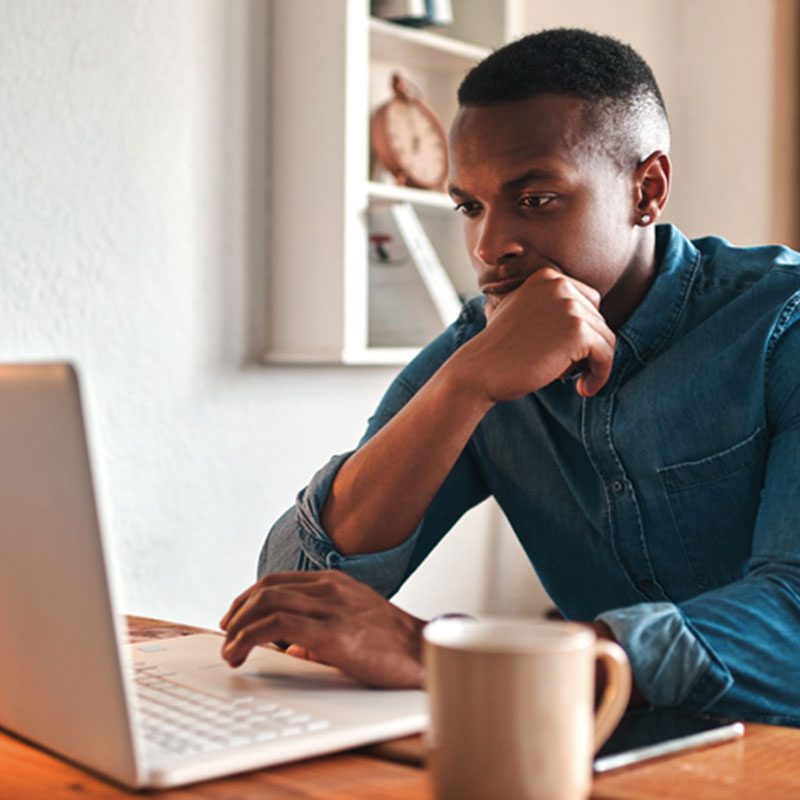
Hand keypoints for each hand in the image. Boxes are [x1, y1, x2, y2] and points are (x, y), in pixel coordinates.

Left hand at [219, 570, 425, 688]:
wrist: (424, 653)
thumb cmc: (393, 644)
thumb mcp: (354, 625)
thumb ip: (321, 630)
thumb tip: (293, 649)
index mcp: (336, 583)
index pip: (280, 580)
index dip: (250, 597)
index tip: (235, 616)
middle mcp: (330, 588)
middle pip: (267, 587)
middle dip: (238, 609)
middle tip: (226, 632)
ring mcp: (331, 607)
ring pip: (267, 602)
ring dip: (238, 625)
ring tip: (228, 648)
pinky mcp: (331, 632)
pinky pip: (276, 626)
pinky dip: (249, 637)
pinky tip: (239, 652)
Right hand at [453, 267, 615, 401]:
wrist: (480, 370)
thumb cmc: (498, 350)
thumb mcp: (520, 313)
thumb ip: (548, 307)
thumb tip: (585, 319)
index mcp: (546, 277)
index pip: (587, 301)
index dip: (582, 331)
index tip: (570, 354)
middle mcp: (559, 284)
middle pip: (598, 319)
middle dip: (586, 348)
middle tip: (566, 370)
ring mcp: (569, 306)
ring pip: (605, 338)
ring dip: (594, 363)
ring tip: (575, 381)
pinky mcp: (578, 331)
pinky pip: (606, 354)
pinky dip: (600, 374)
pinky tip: (583, 388)